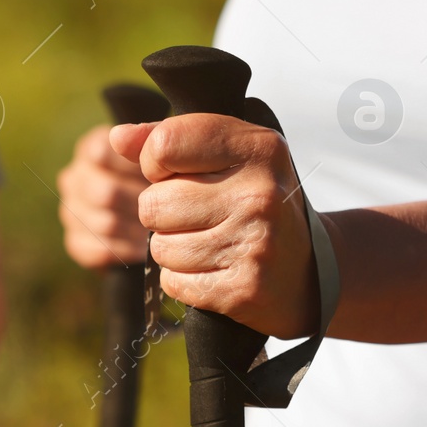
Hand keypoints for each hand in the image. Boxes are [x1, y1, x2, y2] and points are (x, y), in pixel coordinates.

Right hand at [56, 124, 150, 268]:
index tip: (159, 177)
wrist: (159, 218)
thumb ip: (146, 138)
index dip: (135, 169)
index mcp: (90, 150)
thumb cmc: (163, 180)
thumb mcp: (160, 156)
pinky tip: (142, 247)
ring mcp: (70, 211)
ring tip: (162, 230)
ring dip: (139, 229)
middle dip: (142, 203)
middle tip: (168, 210)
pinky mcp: (74, 242)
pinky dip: (127, 250)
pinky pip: (100, 250)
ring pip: (106, 224)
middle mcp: (73, 178)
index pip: (102, 154)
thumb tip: (119, 135)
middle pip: (106, 193)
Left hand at [111, 113, 317, 338]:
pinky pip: (174, 283)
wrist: (309, 274)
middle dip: (162, 215)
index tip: (178, 174)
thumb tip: (117, 138)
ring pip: (160, 248)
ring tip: (209, 246)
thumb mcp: (230, 158)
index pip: (164, 145)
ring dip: (173, 251)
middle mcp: (260, 193)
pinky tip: (214, 272)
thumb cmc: (256, 205)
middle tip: (198, 218)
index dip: (156, 164)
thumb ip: (171, 140)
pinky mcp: (243, 289)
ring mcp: (254, 244)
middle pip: (153, 204)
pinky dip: (184, 282)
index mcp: (259, 148)